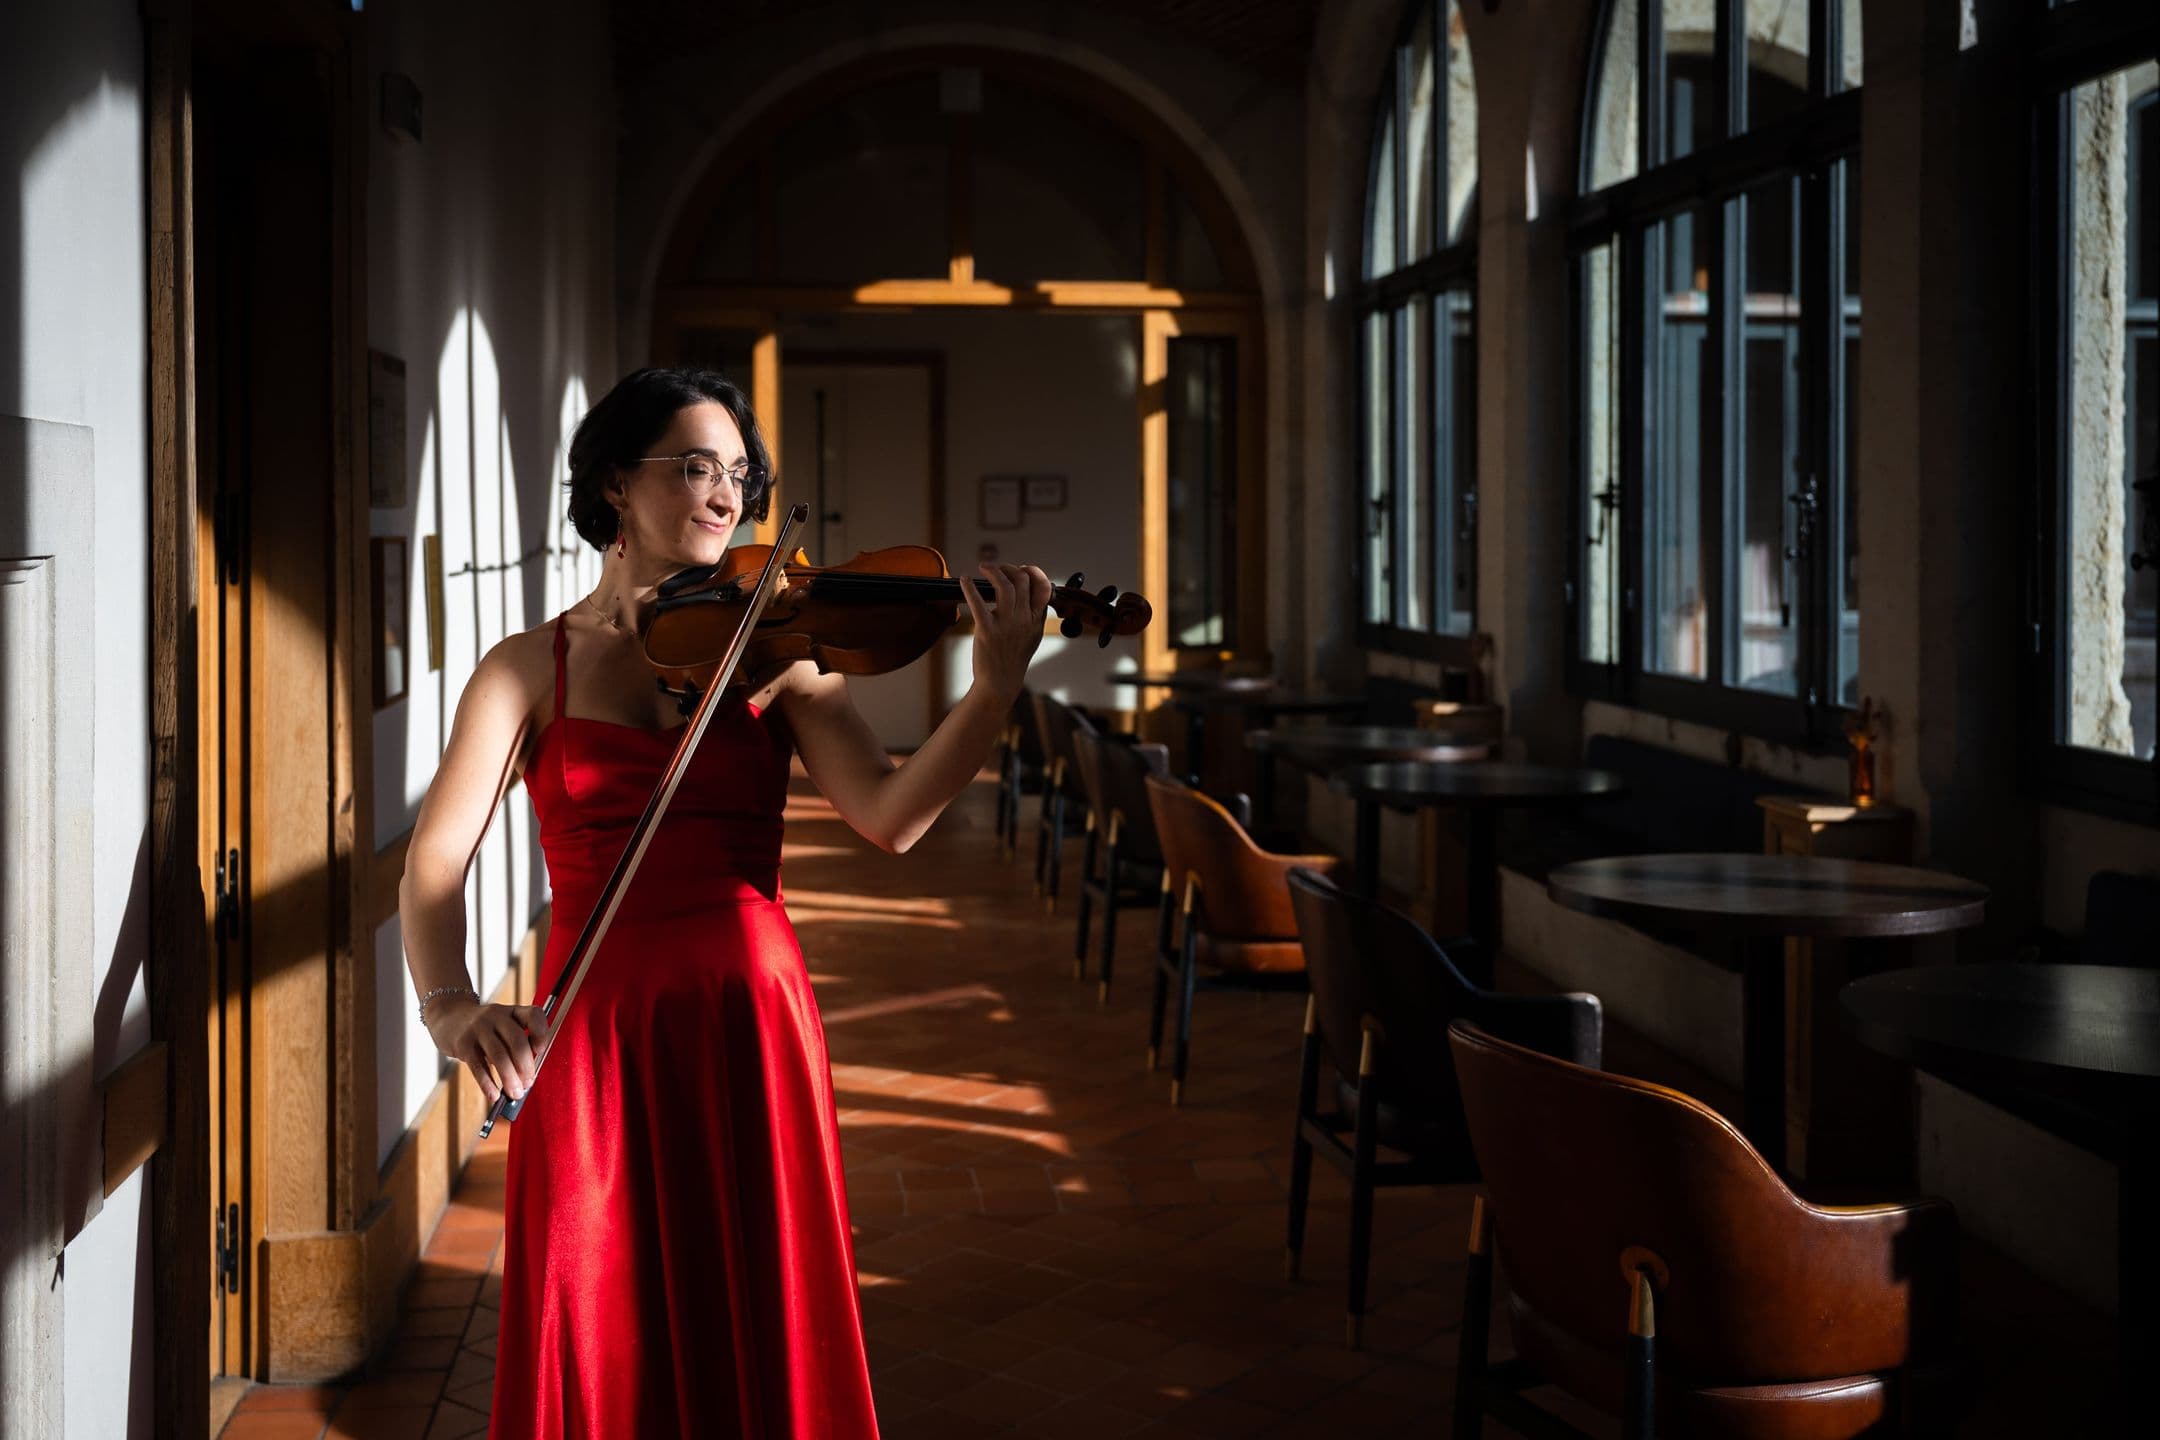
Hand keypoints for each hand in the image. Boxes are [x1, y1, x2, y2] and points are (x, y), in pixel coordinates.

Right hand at [426, 995, 544, 1106]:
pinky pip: (478, 1066)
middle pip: (517, 1040)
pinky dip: (487, 1084)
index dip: (541, 1032)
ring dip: (509, 1078)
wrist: (448, 1018)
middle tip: (528, 1083)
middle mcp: (496, 1016)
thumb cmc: (483, 1030)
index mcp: (512, 1012)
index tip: (542, 1050)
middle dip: (526, 1065)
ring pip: (499, 1056)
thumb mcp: (502, 1027)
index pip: (533, 1015)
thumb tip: (527, 1078)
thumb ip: (516, 1045)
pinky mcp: (463, 1043)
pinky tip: (494, 1095)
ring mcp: (478, 1029)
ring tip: (515, 1093)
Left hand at [958, 561, 1050, 706]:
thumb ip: (1034, 615)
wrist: (1000, 682)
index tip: (1020, 570)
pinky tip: (964, 579)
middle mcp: (1023, 619)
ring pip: (1004, 586)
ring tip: (983, 567)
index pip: (1042, 587)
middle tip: (997, 568)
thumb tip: (1029, 594)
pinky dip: (970, 588)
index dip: (1032, 572)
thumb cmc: (1013, 659)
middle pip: (1021, 581)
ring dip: (993, 571)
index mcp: (1036, 620)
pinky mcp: (987, 630)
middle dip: (1009, 568)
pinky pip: (978, 603)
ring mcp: (1006, 624)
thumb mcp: (1032, 637)